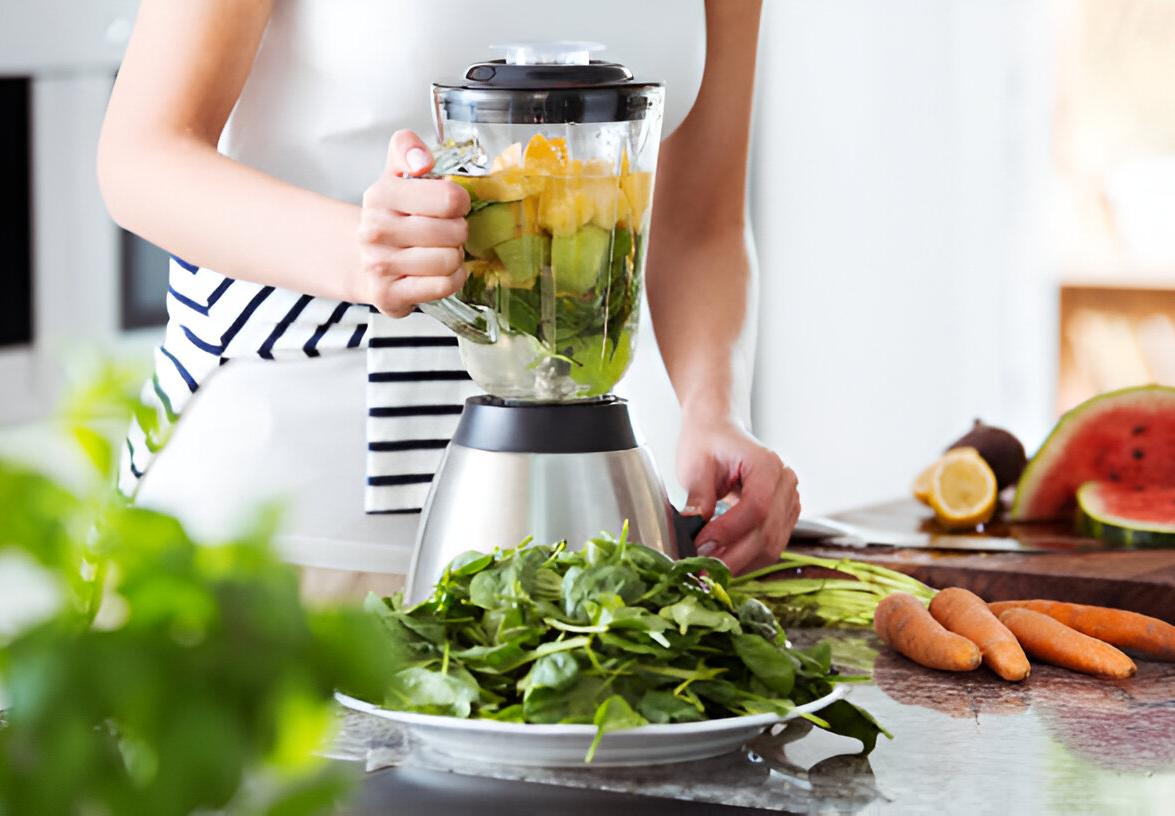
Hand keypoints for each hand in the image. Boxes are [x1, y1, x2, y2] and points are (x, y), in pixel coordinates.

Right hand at [357, 130, 470, 316]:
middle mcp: (375, 230)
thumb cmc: (392, 216)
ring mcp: (379, 265)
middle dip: (458, 232)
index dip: (460, 202)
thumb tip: (422, 160)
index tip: (451, 206)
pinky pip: (444, 285)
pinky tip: (438, 272)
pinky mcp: (389, 295)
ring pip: (450, 260)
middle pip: (455, 231)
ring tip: (439, 252)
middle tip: (445, 232)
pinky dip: (451, 279)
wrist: (363, 258)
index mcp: (381, 194)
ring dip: (454, 257)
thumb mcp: (396, 173)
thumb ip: (407, 149)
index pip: (449, 197)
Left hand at [678, 417, 799, 573]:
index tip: (700, 546)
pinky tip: (724, 561)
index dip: (728, 532)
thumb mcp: (696, 465)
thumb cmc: (707, 442)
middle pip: (767, 532)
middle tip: (702, 569)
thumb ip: (699, 497)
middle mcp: (785, 483)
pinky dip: (748, 559)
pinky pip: (771, 545)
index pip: (756, 507)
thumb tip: (694, 531)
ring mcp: (789, 501)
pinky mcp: (784, 516)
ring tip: (710, 569)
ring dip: (741, 563)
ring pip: (772, 545)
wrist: (717, 433)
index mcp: (766, 464)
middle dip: (733, 556)